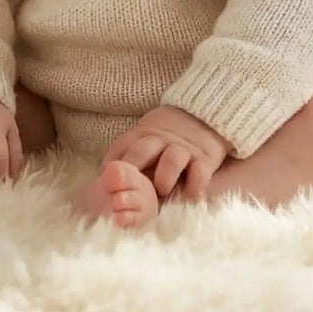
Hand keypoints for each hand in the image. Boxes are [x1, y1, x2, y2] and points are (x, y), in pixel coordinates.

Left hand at [103, 106, 228, 200]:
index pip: (122, 145)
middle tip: (127, 191)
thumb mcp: (146, 137)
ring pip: (172, 159)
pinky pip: (200, 173)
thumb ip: (128, 152)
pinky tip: (187, 196)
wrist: (205, 115)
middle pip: (142, 150)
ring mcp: (184, 148)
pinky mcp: (206, 158)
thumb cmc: (167, 137)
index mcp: (143, 133)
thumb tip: (105, 177)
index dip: (112, 164)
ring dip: (164, 178)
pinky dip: (194, 186)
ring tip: (161, 191)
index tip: (105, 182)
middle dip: (132, 170)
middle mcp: (162, 139)